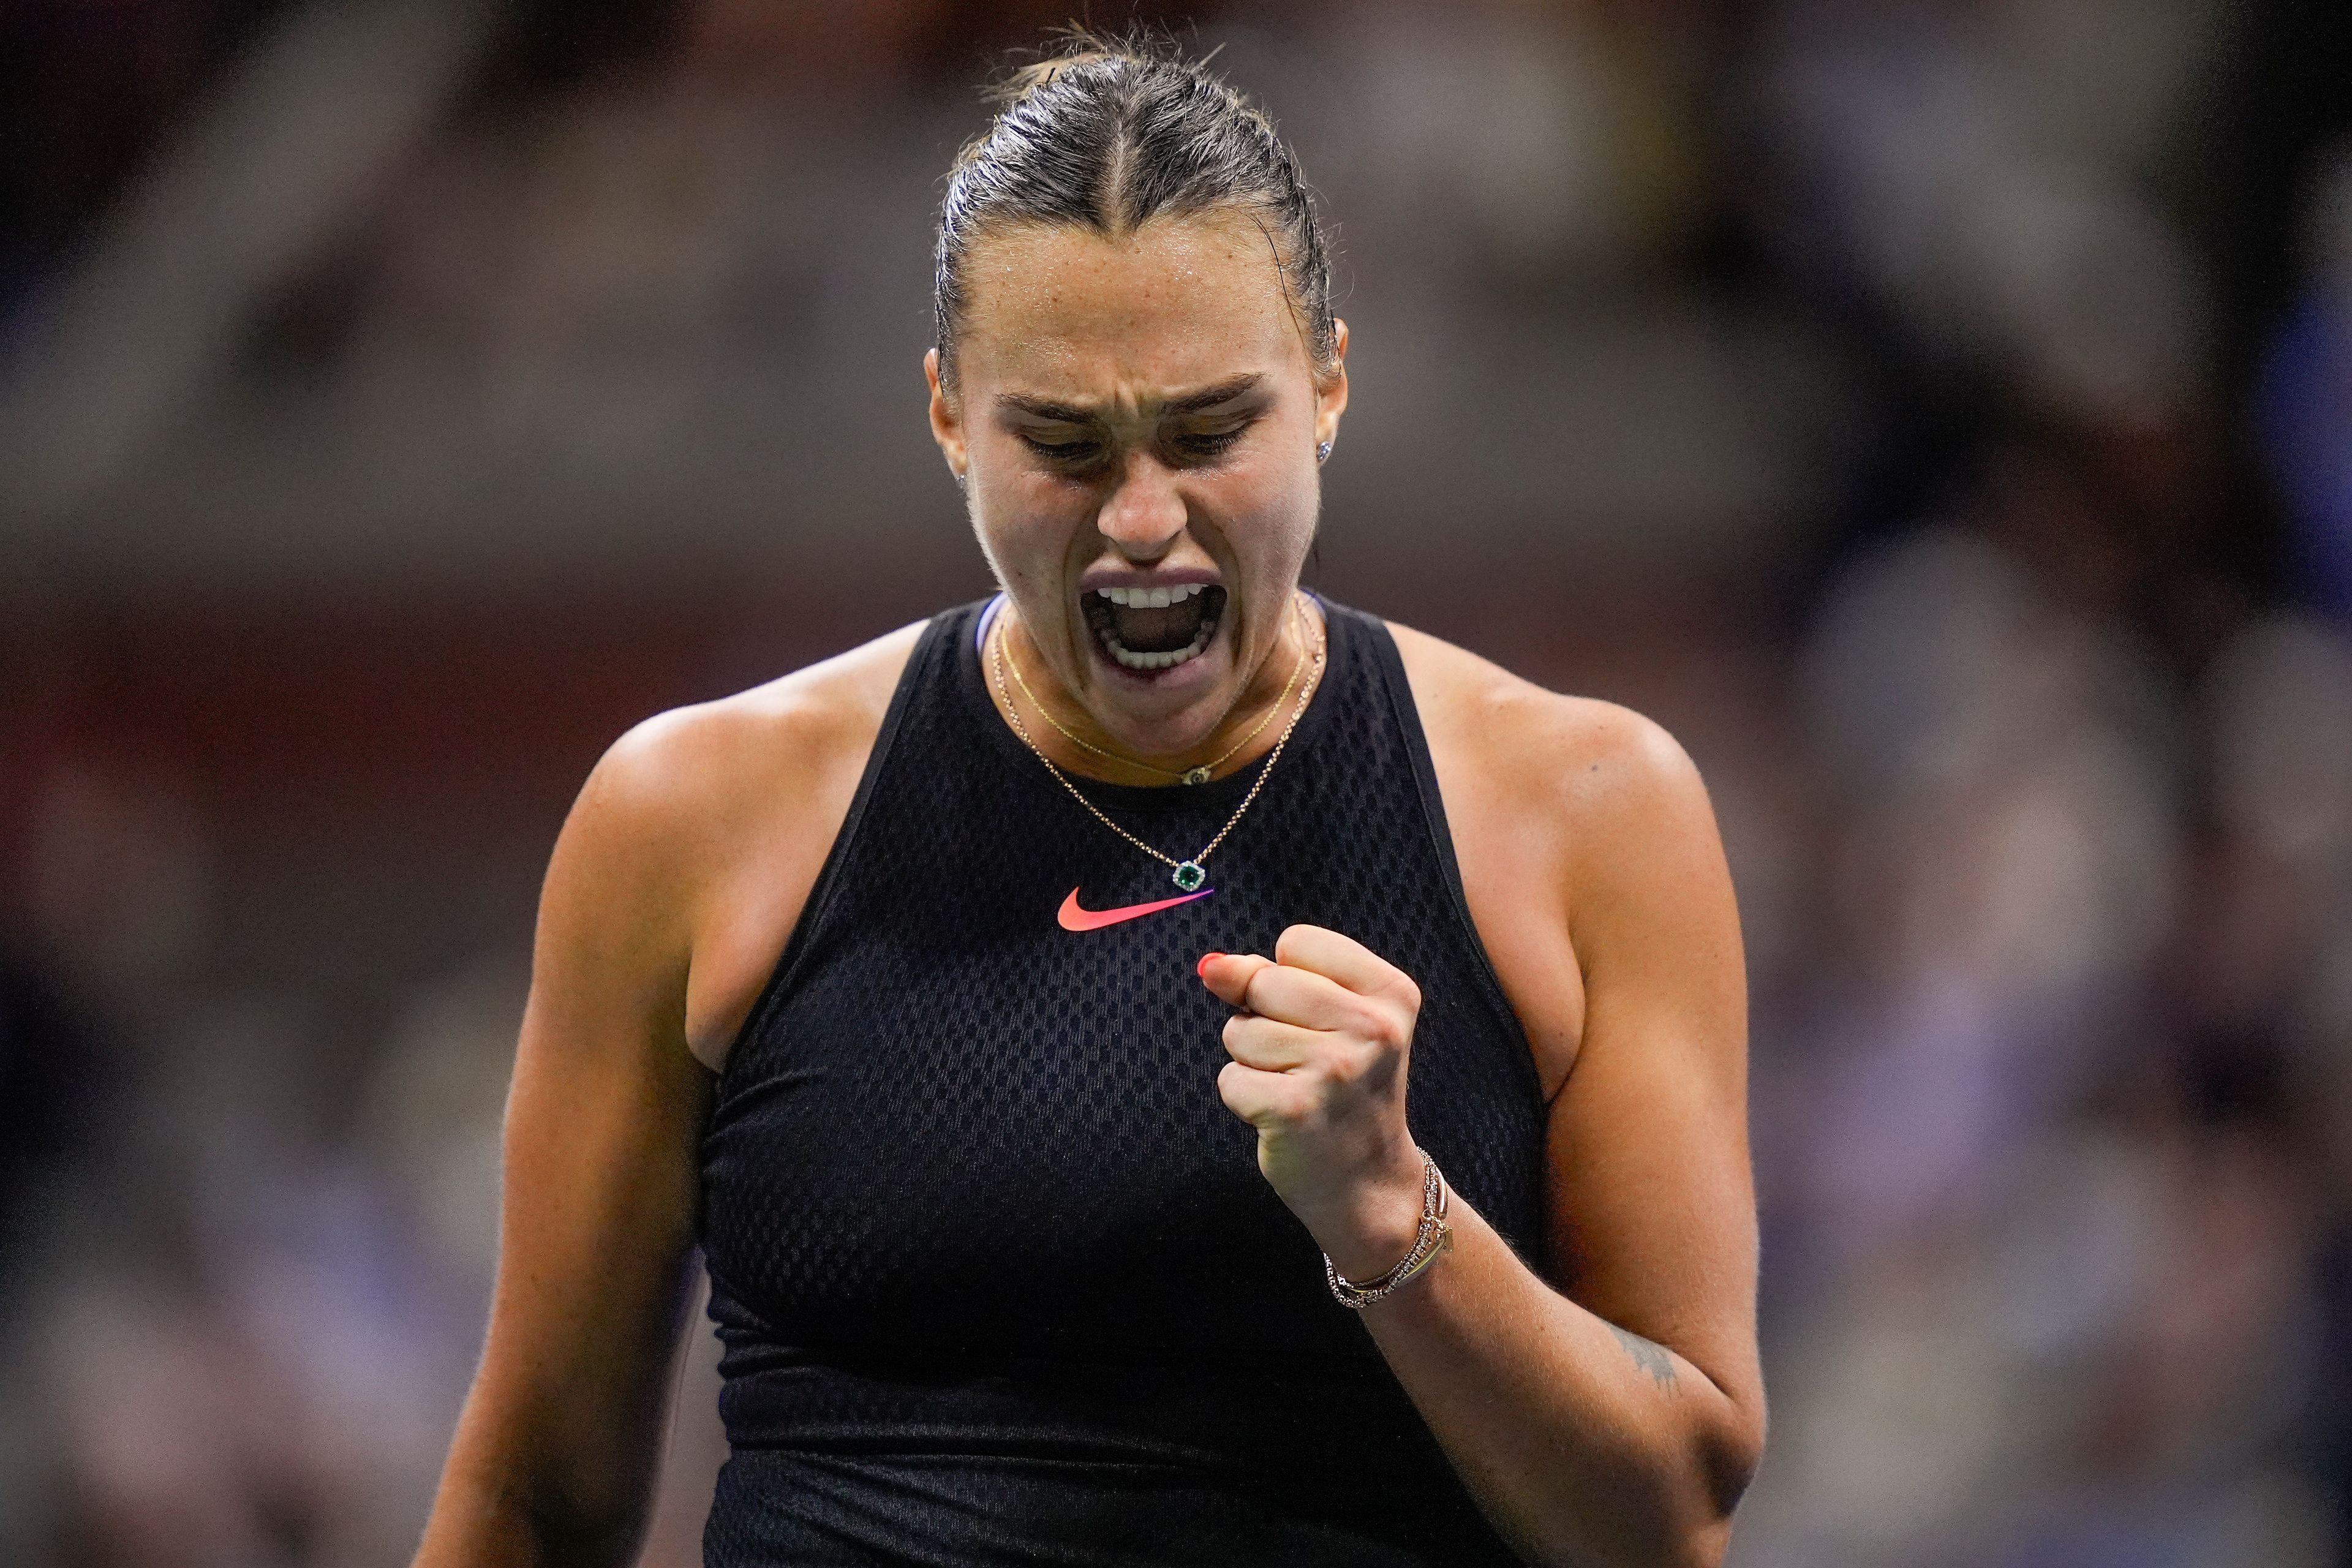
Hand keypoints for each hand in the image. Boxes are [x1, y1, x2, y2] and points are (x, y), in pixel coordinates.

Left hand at [1197, 924, 1429, 1280]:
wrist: (1367, 1181)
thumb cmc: (1341, 1088)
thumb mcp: (1328, 1018)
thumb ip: (1267, 976)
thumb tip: (1210, 966)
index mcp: (1391, 993)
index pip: (1296, 942)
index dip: (1288, 979)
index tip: (1319, 1019)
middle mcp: (1374, 1028)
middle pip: (1264, 982)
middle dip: (1262, 1019)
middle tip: (1303, 1060)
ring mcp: (1336, 1070)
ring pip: (1240, 1031)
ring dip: (1252, 1061)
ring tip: (1295, 1087)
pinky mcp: (1295, 1109)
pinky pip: (1230, 1078)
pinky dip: (1243, 1098)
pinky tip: (1281, 1115)